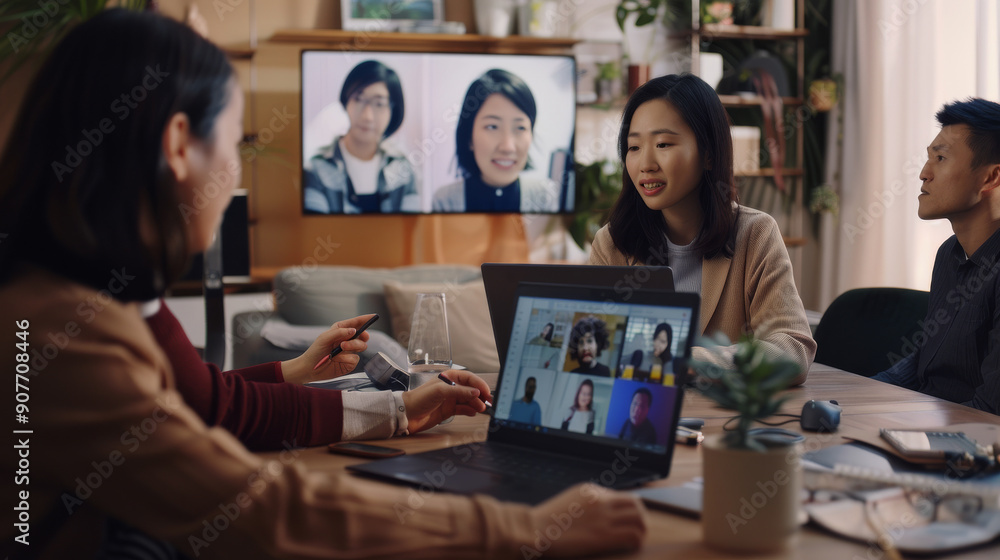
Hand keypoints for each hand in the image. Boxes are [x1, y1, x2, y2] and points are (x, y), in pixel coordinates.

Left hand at [280, 314, 372, 384]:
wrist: (310, 369)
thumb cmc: (315, 351)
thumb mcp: (325, 338)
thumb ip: (340, 332)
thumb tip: (354, 331)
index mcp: (341, 331)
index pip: (355, 323)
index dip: (365, 319)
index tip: (374, 316)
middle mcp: (347, 340)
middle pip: (363, 335)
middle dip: (361, 336)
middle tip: (356, 336)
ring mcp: (349, 352)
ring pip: (361, 346)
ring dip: (352, 346)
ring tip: (341, 348)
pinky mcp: (350, 363)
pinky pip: (355, 359)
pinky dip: (347, 359)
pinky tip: (338, 360)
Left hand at [400, 369, 491, 433]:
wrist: (406, 414)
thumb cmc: (419, 399)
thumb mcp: (440, 391)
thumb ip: (459, 391)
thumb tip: (475, 392)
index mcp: (448, 378)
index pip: (468, 378)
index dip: (479, 384)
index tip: (486, 391)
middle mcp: (450, 388)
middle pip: (470, 389)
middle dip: (480, 395)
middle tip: (488, 402)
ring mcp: (450, 399)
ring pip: (468, 400)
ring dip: (476, 403)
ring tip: (481, 408)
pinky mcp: (448, 410)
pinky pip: (463, 409)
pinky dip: (469, 410)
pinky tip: (473, 412)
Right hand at [525, 483, 646, 556]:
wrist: (535, 530)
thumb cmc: (547, 521)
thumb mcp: (568, 500)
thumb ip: (587, 502)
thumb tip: (602, 510)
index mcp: (591, 490)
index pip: (621, 495)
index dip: (628, 510)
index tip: (627, 520)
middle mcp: (600, 500)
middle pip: (635, 503)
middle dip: (640, 516)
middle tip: (638, 527)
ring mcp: (603, 517)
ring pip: (638, 518)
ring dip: (641, 528)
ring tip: (637, 538)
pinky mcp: (603, 535)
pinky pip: (632, 534)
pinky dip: (636, 540)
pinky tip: (631, 546)